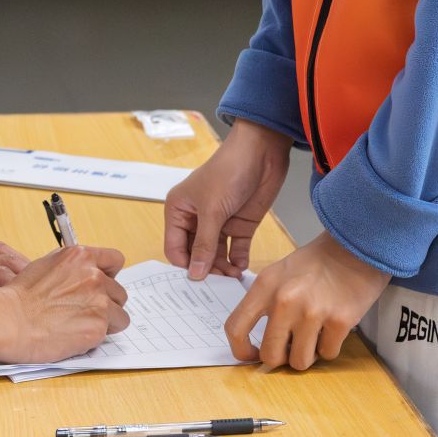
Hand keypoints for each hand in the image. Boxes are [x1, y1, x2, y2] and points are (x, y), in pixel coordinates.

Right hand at [0, 245, 130, 364]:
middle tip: (86, 313)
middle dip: (107, 303)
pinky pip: (108, 334)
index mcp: (81, 257)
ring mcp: (99, 302)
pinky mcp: (98, 327)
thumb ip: (72, 268)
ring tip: (81, 326)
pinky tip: (74, 336)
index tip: (103, 285)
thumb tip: (84, 276)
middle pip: (119, 292)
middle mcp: (94, 276)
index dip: (110, 275)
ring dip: (106, 322)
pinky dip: (94, 337)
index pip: (115, 260)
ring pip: (120, 316)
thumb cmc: (20, 297)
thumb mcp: (46, 265)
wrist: (10, 321)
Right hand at [165, 119, 290, 279]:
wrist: (262, 151)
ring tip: (232, 277)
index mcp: (179, 210)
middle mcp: (197, 218)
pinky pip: (236, 250)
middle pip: (196, 254)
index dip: (184, 265)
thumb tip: (195, 274)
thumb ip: (204, 245)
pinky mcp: (240, 225)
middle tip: (218, 284)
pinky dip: (238, 261)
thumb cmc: (228, 170)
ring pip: (216, 255)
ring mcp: (219, 223)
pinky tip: (241, 268)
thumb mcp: (212, 210)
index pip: (175, 248)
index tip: (196, 282)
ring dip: (223, 268)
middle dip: (206, 269)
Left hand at [224, 232, 389, 371]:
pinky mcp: (340, 321)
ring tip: (313, 336)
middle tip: (290, 348)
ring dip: (307, 355)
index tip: (252, 355)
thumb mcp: (279, 273)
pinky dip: (330, 347)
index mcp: (265, 286)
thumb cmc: (316, 262)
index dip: (241, 350)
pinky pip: (328, 354)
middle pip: (270, 355)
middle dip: (280, 358)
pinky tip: (332, 328)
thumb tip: (260, 343)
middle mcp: (285, 301)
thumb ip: (265, 304)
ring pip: (300, 362)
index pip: (236, 328)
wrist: (355, 247)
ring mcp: (312, 312)